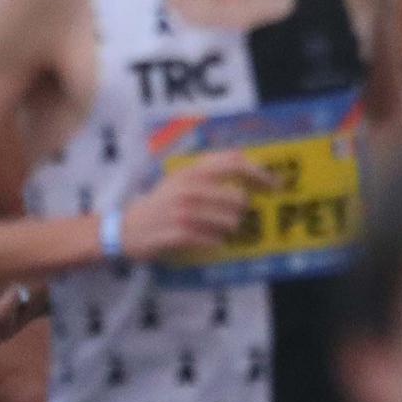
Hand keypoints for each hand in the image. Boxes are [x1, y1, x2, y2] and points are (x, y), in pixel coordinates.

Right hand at [120, 152, 276, 261]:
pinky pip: (213, 240)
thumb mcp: (181, 178)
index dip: (259, 173)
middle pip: (238, 198)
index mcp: (192, 172)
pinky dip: (216, 242)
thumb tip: (244, 158)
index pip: (234, 163)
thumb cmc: (161, 202)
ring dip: (228, 228)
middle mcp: (189, 189)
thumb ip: (210, 168)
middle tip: (233, 215)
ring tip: (215, 228)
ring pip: (230, 222)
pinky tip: (208, 240)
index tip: (274, 185)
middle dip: (240, 210)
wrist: (127, 228)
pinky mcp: (179, 234)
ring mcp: (183, 212)